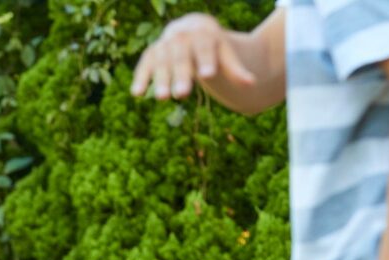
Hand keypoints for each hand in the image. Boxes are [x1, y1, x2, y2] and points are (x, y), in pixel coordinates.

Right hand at [131, 13, 254, 99]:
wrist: (195, 33)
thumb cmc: (215, 49)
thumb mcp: (227, 56)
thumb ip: (236, 69)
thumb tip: (251, 84)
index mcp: (203, 30)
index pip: (204, 44)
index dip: (205, 59)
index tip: (208, 75)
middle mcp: (182, 33)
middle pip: (181, 53)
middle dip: (181, 74)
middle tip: (182, 95)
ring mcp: (165, 42)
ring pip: (162, 59)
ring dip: (161, 78)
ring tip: (163, 99)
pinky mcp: (153, 51)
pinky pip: (145, 62)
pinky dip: (141, 77)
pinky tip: (137, 94)